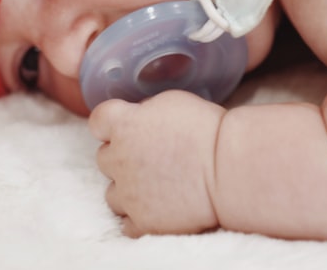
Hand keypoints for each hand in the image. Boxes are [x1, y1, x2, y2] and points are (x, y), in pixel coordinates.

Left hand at [88, 90, 225, 236]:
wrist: (228, 169)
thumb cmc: (207, 129)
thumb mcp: (171, 101)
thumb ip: (144, 111)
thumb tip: (138, 118)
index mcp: (124, 125)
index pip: (97, 121)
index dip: (109, 124)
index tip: (124, 126)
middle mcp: (119, 159)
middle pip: (104, 157)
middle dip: (122, 156)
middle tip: (150, 156)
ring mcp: (129, 194)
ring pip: (112, 194)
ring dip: (127, 188)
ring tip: (154, 186)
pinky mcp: (143, 222)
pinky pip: (126, 224)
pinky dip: (138, 217)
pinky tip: (156, 208)